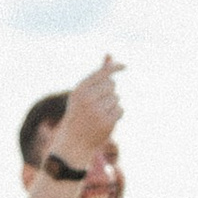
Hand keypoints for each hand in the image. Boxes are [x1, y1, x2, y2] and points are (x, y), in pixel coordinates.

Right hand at [51, 56, 122, 171]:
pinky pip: (120, 110)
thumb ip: (98, 74)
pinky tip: (105, 121)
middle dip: (109, 92)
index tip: (124, 66)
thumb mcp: (85, 92)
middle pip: (111, 85)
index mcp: (79, 89)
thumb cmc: (80, 113)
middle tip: (98, 104)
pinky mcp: (106, 122)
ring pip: (116, 98)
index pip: (102, 72)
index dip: (114, 67)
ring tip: (99, 114)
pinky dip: (116, 115)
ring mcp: (96, 111)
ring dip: (112, 105)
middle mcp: (87, 98)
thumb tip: (110, 55)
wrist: (73, 142)